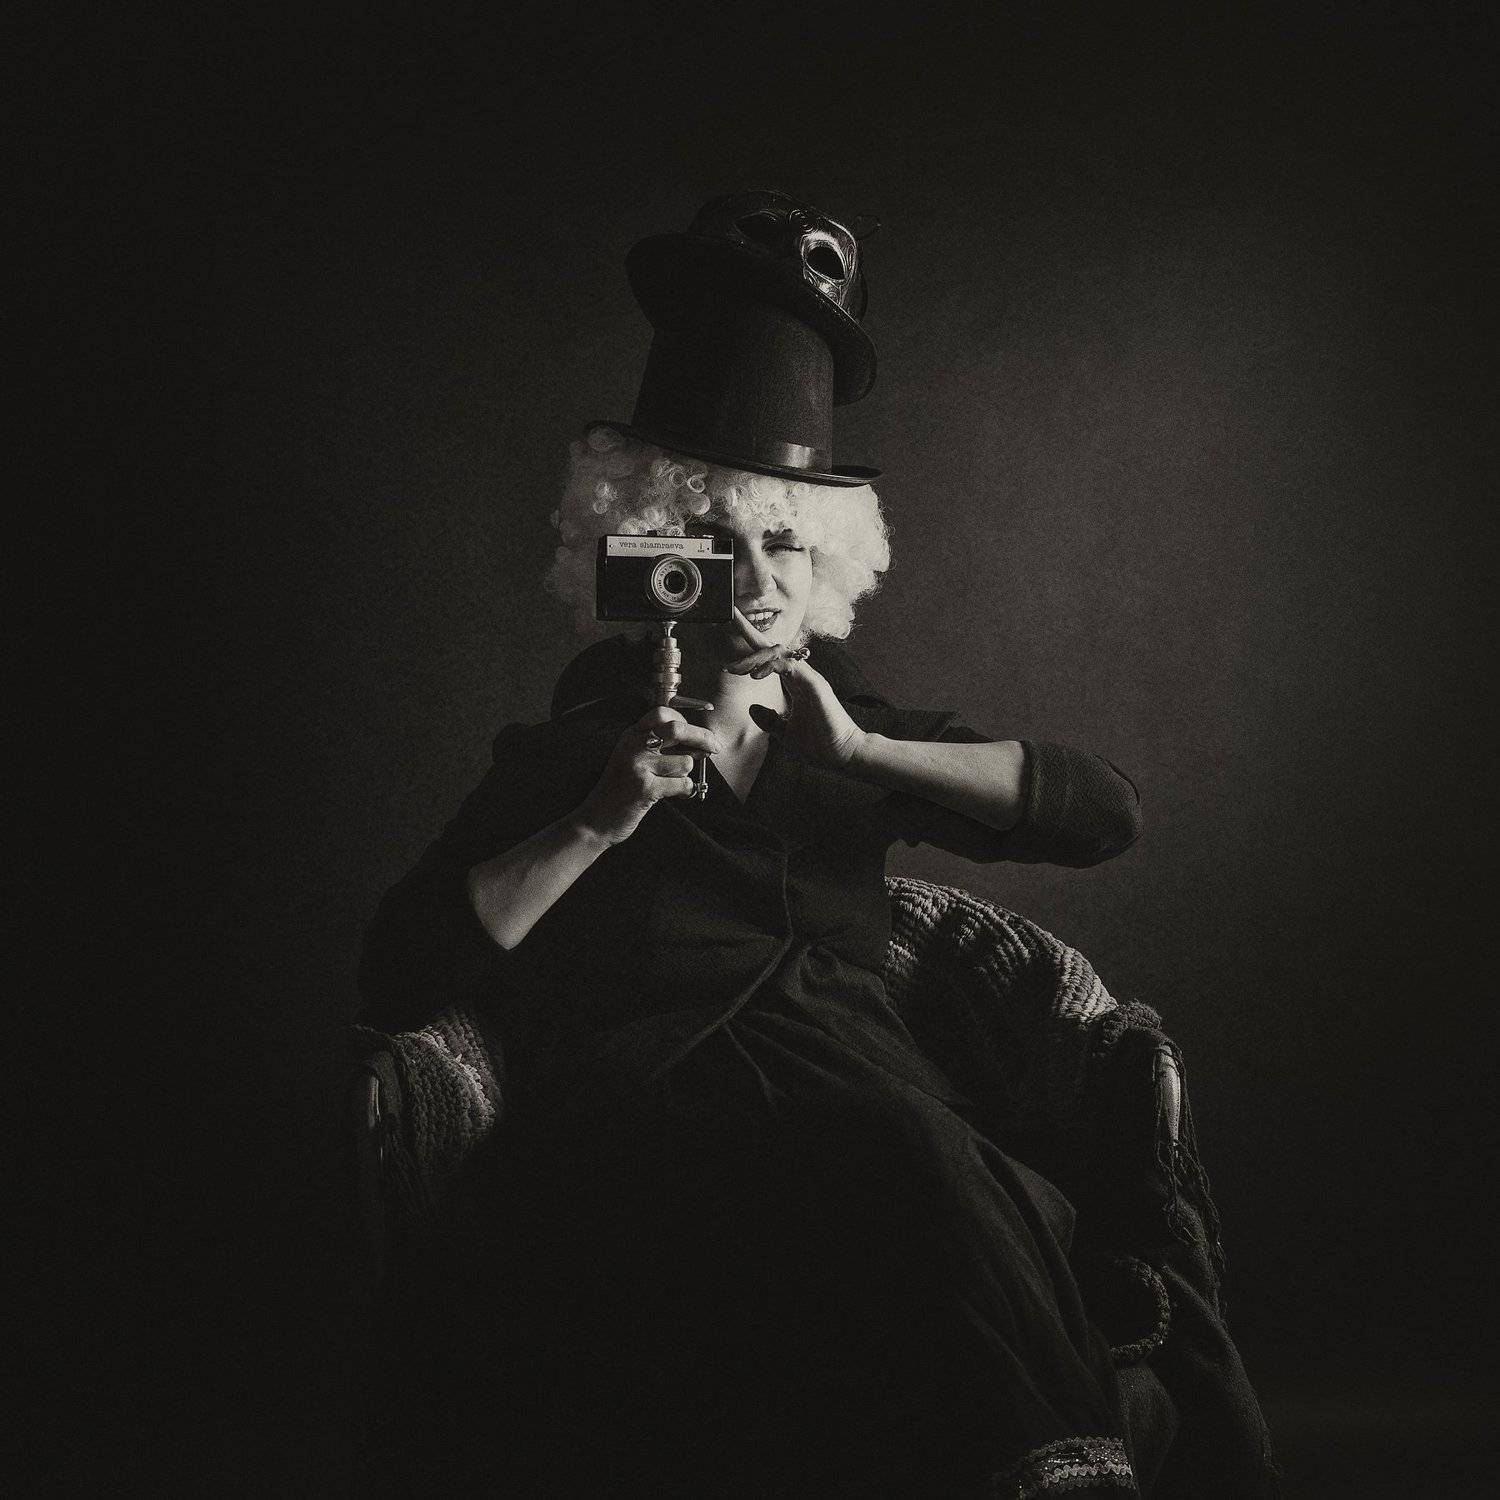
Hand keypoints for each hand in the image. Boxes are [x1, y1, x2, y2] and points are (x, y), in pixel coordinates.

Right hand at [574, 707, 722, 844]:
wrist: (596, 819)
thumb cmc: (620, 789)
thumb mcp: (632, 759)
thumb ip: (658, 746)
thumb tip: (699, 741)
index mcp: (630, 736)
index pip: (662, 713)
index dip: (684, 720)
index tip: (695, 731)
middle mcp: (633, 746)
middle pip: (678, 729)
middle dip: (703, 737)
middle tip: (715, 747)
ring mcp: (639, 766)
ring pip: (684, 762)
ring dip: (686, 774)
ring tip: (673, 783)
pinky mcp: (646, 789)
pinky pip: (682, 784)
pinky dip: (685, 791)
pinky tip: (676, 794)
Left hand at [730, 608, 867, 768]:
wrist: (843, 753)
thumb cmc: (820, 743)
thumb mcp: (786, 731)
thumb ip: (770, 720)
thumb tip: (753, 708)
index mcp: (796, 683)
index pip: (772, 657)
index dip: (753, 641)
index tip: (736, 623)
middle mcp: (802, 675)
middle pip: (772, 648)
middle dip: (749, 639)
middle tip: (729, 645)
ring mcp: (809, 677)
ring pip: (779, 653)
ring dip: (755, 657)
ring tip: (737, 669)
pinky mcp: (815, 684)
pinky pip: (789, 666)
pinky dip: (771, 666)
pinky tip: (756, 676)